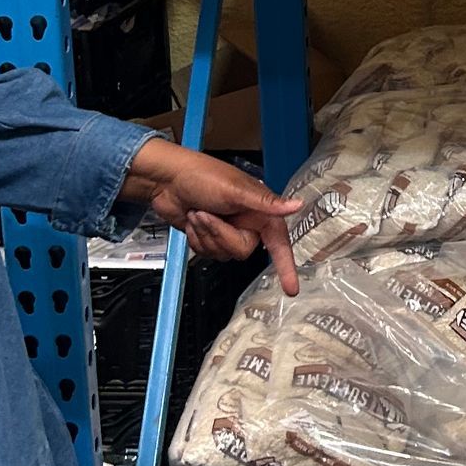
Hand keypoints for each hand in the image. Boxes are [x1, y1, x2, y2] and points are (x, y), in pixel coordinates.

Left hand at [125, 139, 302, 290]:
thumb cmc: (202, 176)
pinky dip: (196, 239)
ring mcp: (227, 231)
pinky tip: (193, 221)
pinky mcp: (209, 237)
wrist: (167, 180)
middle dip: (220, 236)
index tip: (291, 289)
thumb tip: (297, 205)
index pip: (279, 243)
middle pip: (243, 251)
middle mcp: (247, 223)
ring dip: (205, 235)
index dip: (286, 266)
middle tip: (208, 216)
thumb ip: (267, 203)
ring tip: (198, 213)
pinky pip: (207, 254)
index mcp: (259, 210)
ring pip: (223, 254)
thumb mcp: (236, 190)